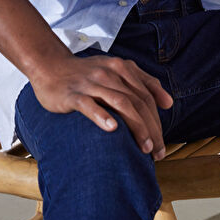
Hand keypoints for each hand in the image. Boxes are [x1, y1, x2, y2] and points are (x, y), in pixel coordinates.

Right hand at [29, 54, 173, 160]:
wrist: (50, 66)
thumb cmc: (87, 73)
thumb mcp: (117, 71)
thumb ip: (143, 82)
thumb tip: (169, 103)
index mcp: (122, 67)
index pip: (146, 96)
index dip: (157, 120)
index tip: (161, 144)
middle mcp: (109, 73)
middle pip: (138, 101)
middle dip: (151, 128)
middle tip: (157, 152)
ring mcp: (91, 83)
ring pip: (120, 102)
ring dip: (136, 126)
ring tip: (144, 147)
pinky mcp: (73, 94)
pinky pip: (89, 105)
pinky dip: (102, 116)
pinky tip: (112, 129)